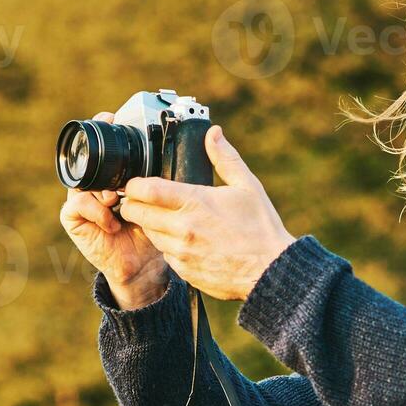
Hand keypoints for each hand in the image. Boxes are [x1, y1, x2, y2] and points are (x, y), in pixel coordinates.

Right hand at [59, 112, 169, 309]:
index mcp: (119, 177)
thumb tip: (207, 137)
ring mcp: (84, 202)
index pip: (107, 148)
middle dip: (98, 157)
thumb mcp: (169, 200)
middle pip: (90, 161)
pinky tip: (112, 221)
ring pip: (82, 182)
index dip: (104, 130)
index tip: (111, 116)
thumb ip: (177, 174)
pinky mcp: (75, 220)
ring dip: (100, 189)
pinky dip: (95, 210)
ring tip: (116, 199)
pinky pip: (76, 206)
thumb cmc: (158, 233)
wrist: (145, 268)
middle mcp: (99, 186)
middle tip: (111, 158)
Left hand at [118, 126, 294, 301]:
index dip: (134, 185)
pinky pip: (164, 253)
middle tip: (142, 199)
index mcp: (195, 202)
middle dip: (134, 204)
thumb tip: (214, 133)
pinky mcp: (184, 270)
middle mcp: (183, 228)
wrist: (271, 271)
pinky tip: (184, 238)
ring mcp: (181, 251)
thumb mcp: (247, 186)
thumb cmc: (261, 227)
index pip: (146, 190)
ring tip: (166, 217)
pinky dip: (167, 244)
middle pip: (137, 213)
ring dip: (150, 224)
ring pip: (148, 233)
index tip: (137, 183)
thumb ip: (225, 158)